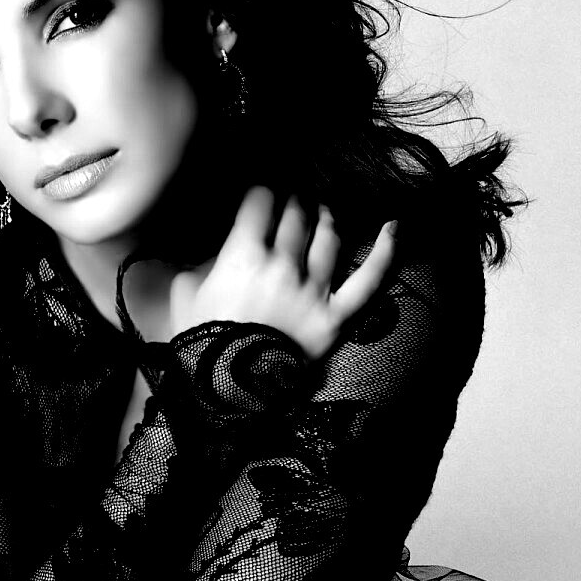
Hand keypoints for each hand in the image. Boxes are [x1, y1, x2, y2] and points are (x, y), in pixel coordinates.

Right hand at [168, 186, 397, 361]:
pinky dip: (385, 252)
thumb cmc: (202, 340)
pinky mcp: (335, 315)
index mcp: (243, 254)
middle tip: (290, 200)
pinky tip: (394, 227)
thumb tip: (220, 251)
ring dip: (324, 217)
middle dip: (292, 201)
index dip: (261, 192)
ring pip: (327, 237)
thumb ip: (203, 262)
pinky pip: (368, 280)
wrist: (227, 388)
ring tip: (321, 211)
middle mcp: (282, 264)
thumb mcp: (186, 291)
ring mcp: (313, 289)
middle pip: (295, 216)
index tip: (260, 193)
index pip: (259, 203)